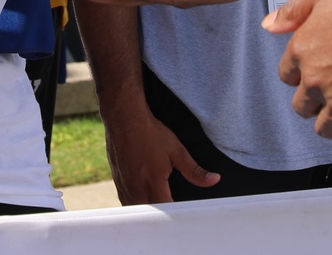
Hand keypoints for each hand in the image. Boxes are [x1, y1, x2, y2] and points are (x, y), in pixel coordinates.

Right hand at [101, 94, 217, 203]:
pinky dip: (134, 201)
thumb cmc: (151, 133)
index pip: (165, 211)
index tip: (181, 213)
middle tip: (170, 211)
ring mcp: (124, 184)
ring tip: (156, 205)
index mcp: (153, 183)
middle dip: (160, 214)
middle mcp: (137, 188)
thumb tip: (214, 180)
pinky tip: (141, 197)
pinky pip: (124, 199)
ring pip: (135, 208)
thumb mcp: (177, 150)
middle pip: (149, 213)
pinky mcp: (116, 178)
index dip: (174, 214)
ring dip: (146, 209)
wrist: (124, 117)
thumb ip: (194, 170)